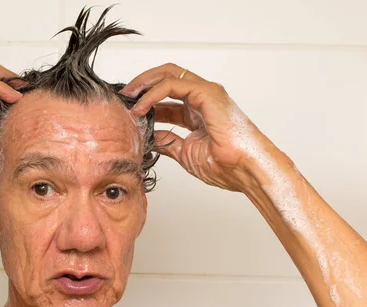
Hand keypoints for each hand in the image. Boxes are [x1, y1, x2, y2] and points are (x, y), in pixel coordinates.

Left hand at [120, 63, 278, 192]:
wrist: (245, 171)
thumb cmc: (225, 166)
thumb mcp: (184, 153)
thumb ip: (167, 142)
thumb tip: (149, 138)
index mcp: (198, 112)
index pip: (166, 98)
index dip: (144, 101)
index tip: (126, 110)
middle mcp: (202, 99)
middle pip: (166, 78)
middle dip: (141, 84)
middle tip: (123, 96)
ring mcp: (206, 93)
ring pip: (168, 75)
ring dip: (144, 84)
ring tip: (127, 97)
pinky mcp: (207, 93)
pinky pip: (172, 85)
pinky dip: (153, 94)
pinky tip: (141, 107)